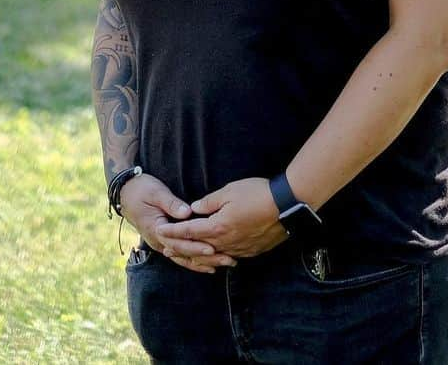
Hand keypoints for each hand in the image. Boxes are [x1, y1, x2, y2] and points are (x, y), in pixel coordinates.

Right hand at [120, 173, 237, 273]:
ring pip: (185, 258)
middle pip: (185, 254)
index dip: (196, 246)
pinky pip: (181, 256)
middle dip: (207, 258)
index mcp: (157, 230)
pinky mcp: (165, 242)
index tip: (213, 247)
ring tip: (225, 264)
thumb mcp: (155, 192)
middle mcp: (159, 241)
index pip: (179, 242)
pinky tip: (209, 266)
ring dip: (204, 263)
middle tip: (228, 259)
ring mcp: (161, 244)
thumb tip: (186, 212)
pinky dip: (195, 262)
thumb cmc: (141, 189)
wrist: (125, 192)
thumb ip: (171, 203)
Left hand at [155, 177, 288, 259]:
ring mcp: (239, 249)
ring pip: (213, 256)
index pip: (189, 231)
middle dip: (181, 248)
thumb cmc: (257, 194)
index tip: (160, 232)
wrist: (287, 206)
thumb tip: (194, 209)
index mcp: (218, 227)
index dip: (173, 231)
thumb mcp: (230, 191)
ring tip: (187, 255)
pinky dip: (217, 256)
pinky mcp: (251, 251)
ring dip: (198, 255)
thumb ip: (209, 202)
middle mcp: (226, 242)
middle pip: (198, 248)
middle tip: (166, 248)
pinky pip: (229, 256)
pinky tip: (215, 255)